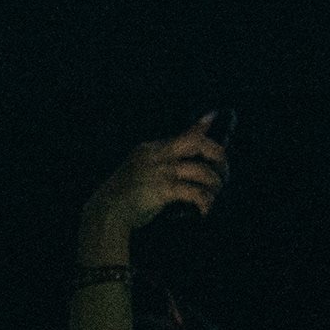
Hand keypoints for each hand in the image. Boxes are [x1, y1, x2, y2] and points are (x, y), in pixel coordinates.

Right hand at [84, 114, 230, 242]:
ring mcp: (158, 171)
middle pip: (196, 144)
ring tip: (214, 196)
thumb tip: (181, 171)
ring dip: (213, 184)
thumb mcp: (139, 173)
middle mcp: (155, 155)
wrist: (106, 212)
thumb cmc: (123, 197)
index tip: (213, 117)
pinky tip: (204, 210)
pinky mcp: (162, 190)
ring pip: (200, 171)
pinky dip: (204, 201)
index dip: (200, 127)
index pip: (182, 134)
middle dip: (217, 155)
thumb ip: (157, 166)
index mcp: (150, 149)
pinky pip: (193, 192)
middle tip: (224, 173)